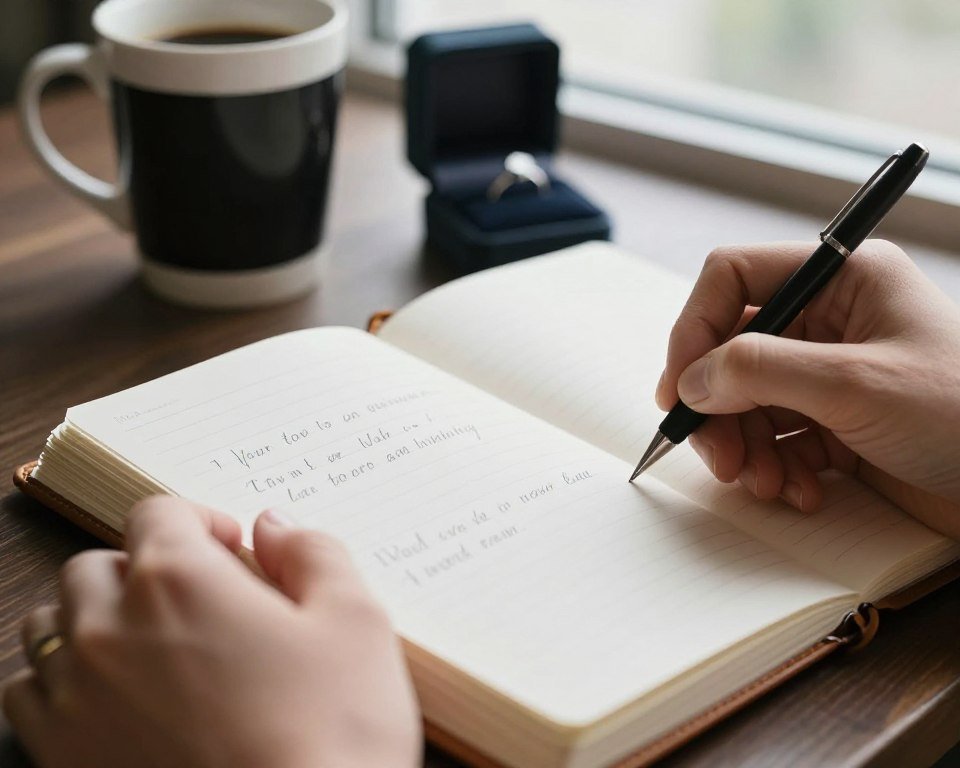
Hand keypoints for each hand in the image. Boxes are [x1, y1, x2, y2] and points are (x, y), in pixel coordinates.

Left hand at [2, 497, 420, 767]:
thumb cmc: (333, 734)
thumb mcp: (356, 621)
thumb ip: (312, 552)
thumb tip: (274, 525)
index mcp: (178, 580)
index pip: (158, 511)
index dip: (201, 520)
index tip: (232, 550)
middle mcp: (109, 629)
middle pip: (96, 565)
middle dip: (144, 567)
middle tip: (197, 599)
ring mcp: (75, 700)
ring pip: (52, 626)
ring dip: (94, 619)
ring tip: (148, 645)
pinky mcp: (61, 759)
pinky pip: (29, 697)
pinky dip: (62, 683)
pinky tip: (113, 700)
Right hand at [656, 240, 959, 537]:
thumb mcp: (855, 386)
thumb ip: (760, 371)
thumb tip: (691, 381)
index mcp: (842, 278)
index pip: (732, 280)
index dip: (694, 331)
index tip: (679, 390)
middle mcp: (832, 318)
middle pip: (732, 349)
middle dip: (720, 408)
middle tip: (719, 458)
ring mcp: (833, 371)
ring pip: (748, 398)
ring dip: (746, 446)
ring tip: (766, 484)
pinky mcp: (839, 419)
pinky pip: (778, 435)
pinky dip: (776, 466)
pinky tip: (799, 491)